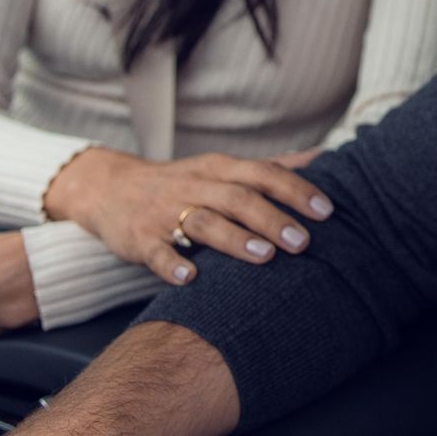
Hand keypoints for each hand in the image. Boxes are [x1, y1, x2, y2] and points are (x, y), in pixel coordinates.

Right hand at [41, 146, 334, 284]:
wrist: (109, 188)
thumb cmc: (183, 182)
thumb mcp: (223, 167)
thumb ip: (271, 167)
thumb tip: (325, 156)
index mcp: (219, 169)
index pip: (263, 174)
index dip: (295, 190)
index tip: (327, 210)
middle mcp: (195, 186)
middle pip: (238, 198)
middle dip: (272, 219)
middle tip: (304, 242)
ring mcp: (165, 213)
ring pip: (203, 222)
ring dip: (234, 239)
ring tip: (264, 257)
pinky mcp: (139, 238)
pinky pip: (156, 251)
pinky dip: (171, 264)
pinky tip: (189, 278)